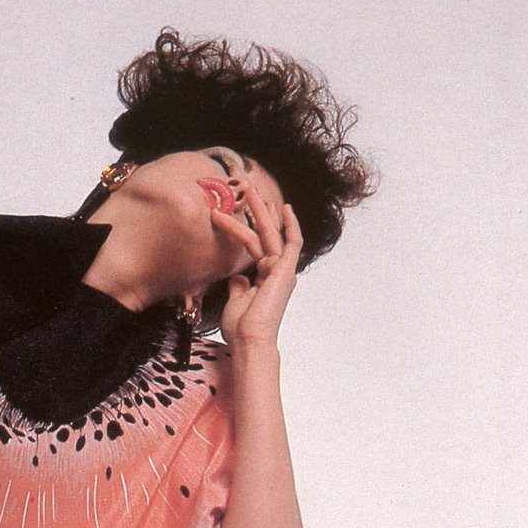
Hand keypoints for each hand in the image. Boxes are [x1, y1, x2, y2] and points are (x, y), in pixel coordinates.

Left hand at [210, 185, 302, 353]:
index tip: (240, 210)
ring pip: (270, 234)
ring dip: (260, 211)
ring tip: (249, 189)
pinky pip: (292, 243)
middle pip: (265, 235)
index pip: (256, 247)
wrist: (249, 339)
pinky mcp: (286, 271)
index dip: (248, 227)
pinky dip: (290, 225)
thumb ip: (239, 286)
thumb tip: (237, 276)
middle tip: (247, 187)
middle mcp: (275, 272)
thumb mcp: (235, 301)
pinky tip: (284, 209)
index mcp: (264, 279)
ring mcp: (281, 271)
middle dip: (256, 211)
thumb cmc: (240, 327)